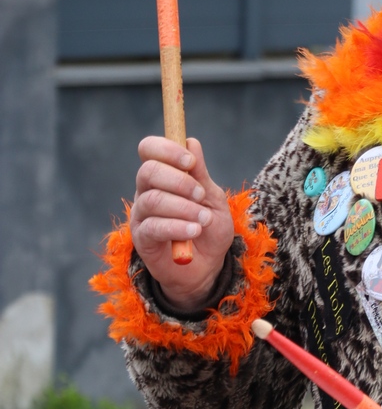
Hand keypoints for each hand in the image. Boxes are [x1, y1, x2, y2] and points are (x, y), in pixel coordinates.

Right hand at [131, 136, 234, 309]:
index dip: (167, 149)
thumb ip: (200, 174)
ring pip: (152, 200)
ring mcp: (142, 215)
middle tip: (200, 194)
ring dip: (183, 207)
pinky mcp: (142, 239)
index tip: (191, 162)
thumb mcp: (212, 198)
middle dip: (178, 180)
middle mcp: (146, 192)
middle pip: (148, 172)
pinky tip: (194, 231)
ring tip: (204, 219)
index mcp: (162, 176)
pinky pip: (154, 227)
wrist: (208, 266)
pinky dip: (177, 226)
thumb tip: (191, 142)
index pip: (149, 149)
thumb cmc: (209, 228)